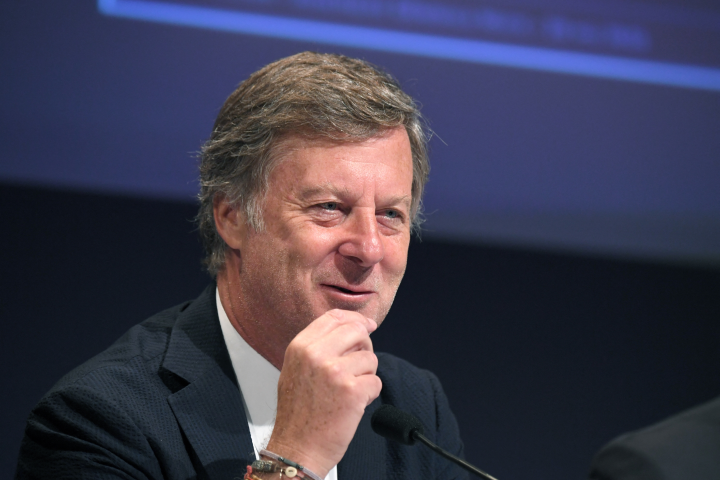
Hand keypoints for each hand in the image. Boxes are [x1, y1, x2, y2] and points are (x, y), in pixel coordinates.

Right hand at [265, 309, 381, 477]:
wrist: (297, 448)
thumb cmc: (298, 413)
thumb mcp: (297, 369)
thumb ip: (319, 346)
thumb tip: (354, 328)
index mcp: (300, 347)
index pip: (334, 317)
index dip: (356, 318)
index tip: (368, 325)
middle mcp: (316, 355)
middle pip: (357, 331)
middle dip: (365, 345)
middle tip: (360, 363)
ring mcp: (335, 372)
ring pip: (370, 359)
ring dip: (366, 376)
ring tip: (347, 392)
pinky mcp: (352, 392)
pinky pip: (375, 382)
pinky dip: (369, 394)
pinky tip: (352, 405)